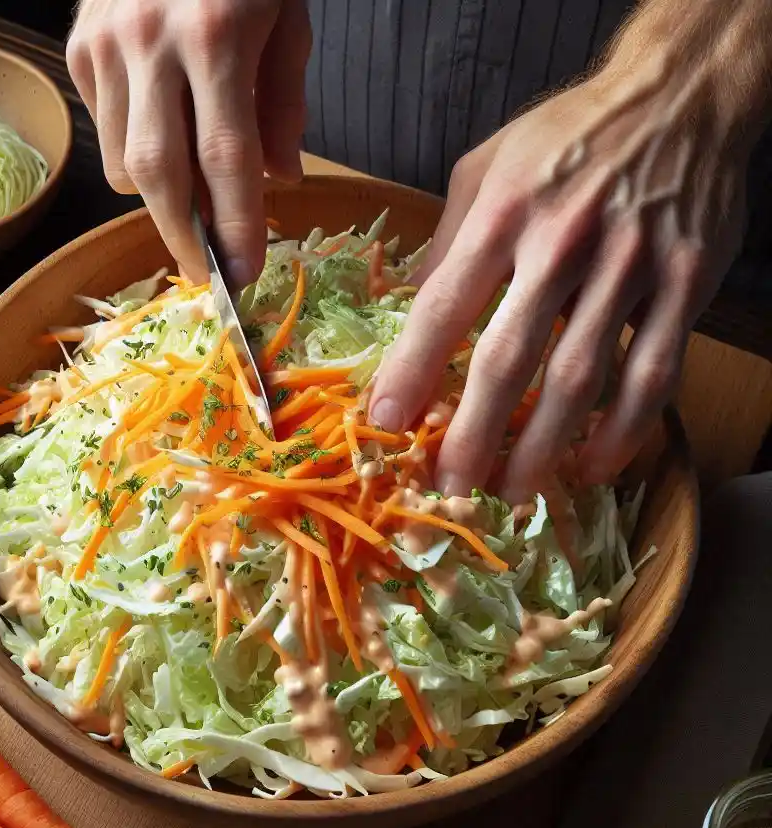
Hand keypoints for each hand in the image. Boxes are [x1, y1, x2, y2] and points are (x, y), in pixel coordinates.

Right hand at [66, 0, 310, 286]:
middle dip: (185, 238)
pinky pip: (102, 133)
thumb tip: (277, 182)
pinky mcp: (79, 46)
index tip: (246, 274)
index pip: (226, 158)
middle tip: (208, 275)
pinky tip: (160, 139)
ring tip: (192, 200)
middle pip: (160, 175)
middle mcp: (150, 41)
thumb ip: (284, 105)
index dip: (235, 226)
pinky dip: (131, 156)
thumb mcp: (289, 19)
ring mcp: (105, 44)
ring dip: (160, 199)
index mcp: (216, 34)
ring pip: (123, 163)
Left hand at [369, 44, 750, 500]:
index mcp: (503, 213)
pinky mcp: (683, 283)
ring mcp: (629, 266)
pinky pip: (653, 370)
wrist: (679, 94)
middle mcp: (563, 243)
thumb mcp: (487, 166)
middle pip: (510, 357)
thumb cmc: (567, 134)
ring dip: (545, 446)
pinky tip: (595, 464)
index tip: (386, 423)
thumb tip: (407, 309)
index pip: (445, 306)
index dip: (412, 371)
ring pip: (582, 376)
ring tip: (514, 491)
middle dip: (475, 432)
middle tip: (450, 485)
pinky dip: (624, 428)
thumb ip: (446, 240)